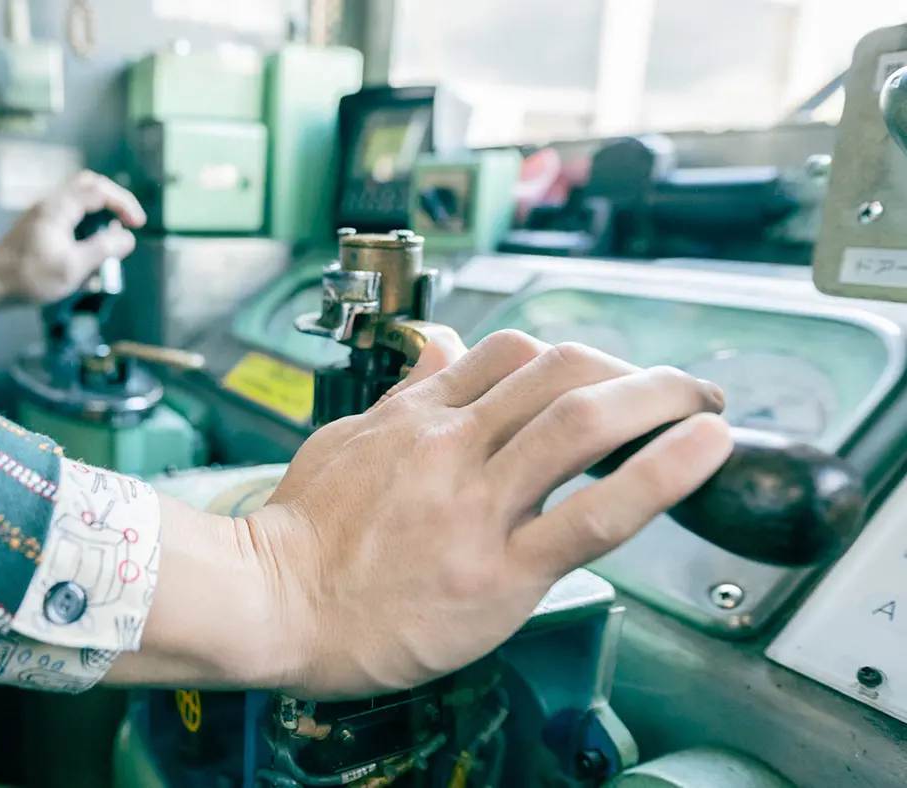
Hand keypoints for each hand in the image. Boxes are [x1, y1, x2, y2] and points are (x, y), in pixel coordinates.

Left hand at [0, 171, 145, 316]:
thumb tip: (127, 238)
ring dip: (98, 217)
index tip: (138, 224)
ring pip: (78, 201)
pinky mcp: (36, 227)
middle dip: (113, 201)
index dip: (125, 203)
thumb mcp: (73, 267)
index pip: (100, 190)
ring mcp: (41, 214)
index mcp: (59, 208)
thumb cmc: (29, 278)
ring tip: (107, 244)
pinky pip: (67, 218)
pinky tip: (85, 258)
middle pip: (89, 185)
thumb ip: (104, 249)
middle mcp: (49, 204)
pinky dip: (84, 230)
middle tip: (128, 220)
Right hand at [111, 331, 730, 697]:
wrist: (271, 605)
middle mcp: (451, 447)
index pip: (511, 352)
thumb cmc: (299, 536)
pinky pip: (593, 514)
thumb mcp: (343, 441)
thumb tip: (440, 347)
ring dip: (661, 400)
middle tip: (677, 389)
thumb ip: (404, 394)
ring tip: (707, 405)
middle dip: (634, 371)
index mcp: (416, 418)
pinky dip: (661, 474)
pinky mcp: (498, 571)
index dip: (574, 357)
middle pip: (560, 371)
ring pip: (582, 422)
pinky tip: (705, 450)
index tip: (607, 377)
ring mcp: (476, 506)